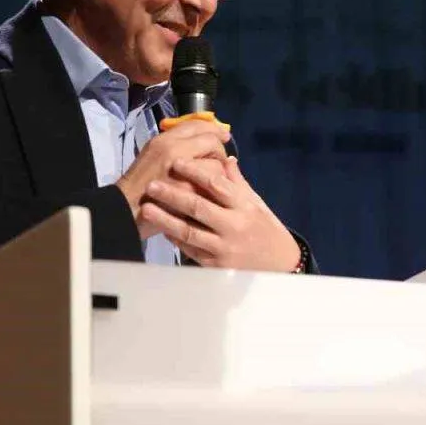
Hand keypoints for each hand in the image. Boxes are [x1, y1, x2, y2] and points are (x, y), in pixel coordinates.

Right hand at [115, 119, 231, 237]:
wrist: (127, 210)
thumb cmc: (140, 185)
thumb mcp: (153, 156)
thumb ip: (176, 146)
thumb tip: (204, 140)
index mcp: (163, 141)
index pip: (196, 125)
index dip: (213, 128)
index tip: (223, 135)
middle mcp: (173, 151)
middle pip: (210, 142)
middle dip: (219, 151)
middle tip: (220, 160)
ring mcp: (183, 173)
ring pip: (216, 164)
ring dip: (219, 171)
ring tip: (214, 180)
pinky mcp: (190, 193)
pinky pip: (213, 186)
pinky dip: (216, 189)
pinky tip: (211, 193)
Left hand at [138, 155, 301, 271]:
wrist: (280, 264)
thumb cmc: (266, 229)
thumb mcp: (256, 203)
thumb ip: (238, 183)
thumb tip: (225, 159)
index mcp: (244, 206)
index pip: (216, 184)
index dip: (195, 171)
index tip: (176, 162)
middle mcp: (234, 226)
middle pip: (198, 208)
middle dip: (172, 195)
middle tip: (151, 184)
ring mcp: (224, 247)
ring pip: (189, 232)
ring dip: (165, 219)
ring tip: (146, 208)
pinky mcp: (217, 265)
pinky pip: (191, 250)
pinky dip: (174, 239)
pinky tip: (161, 229)